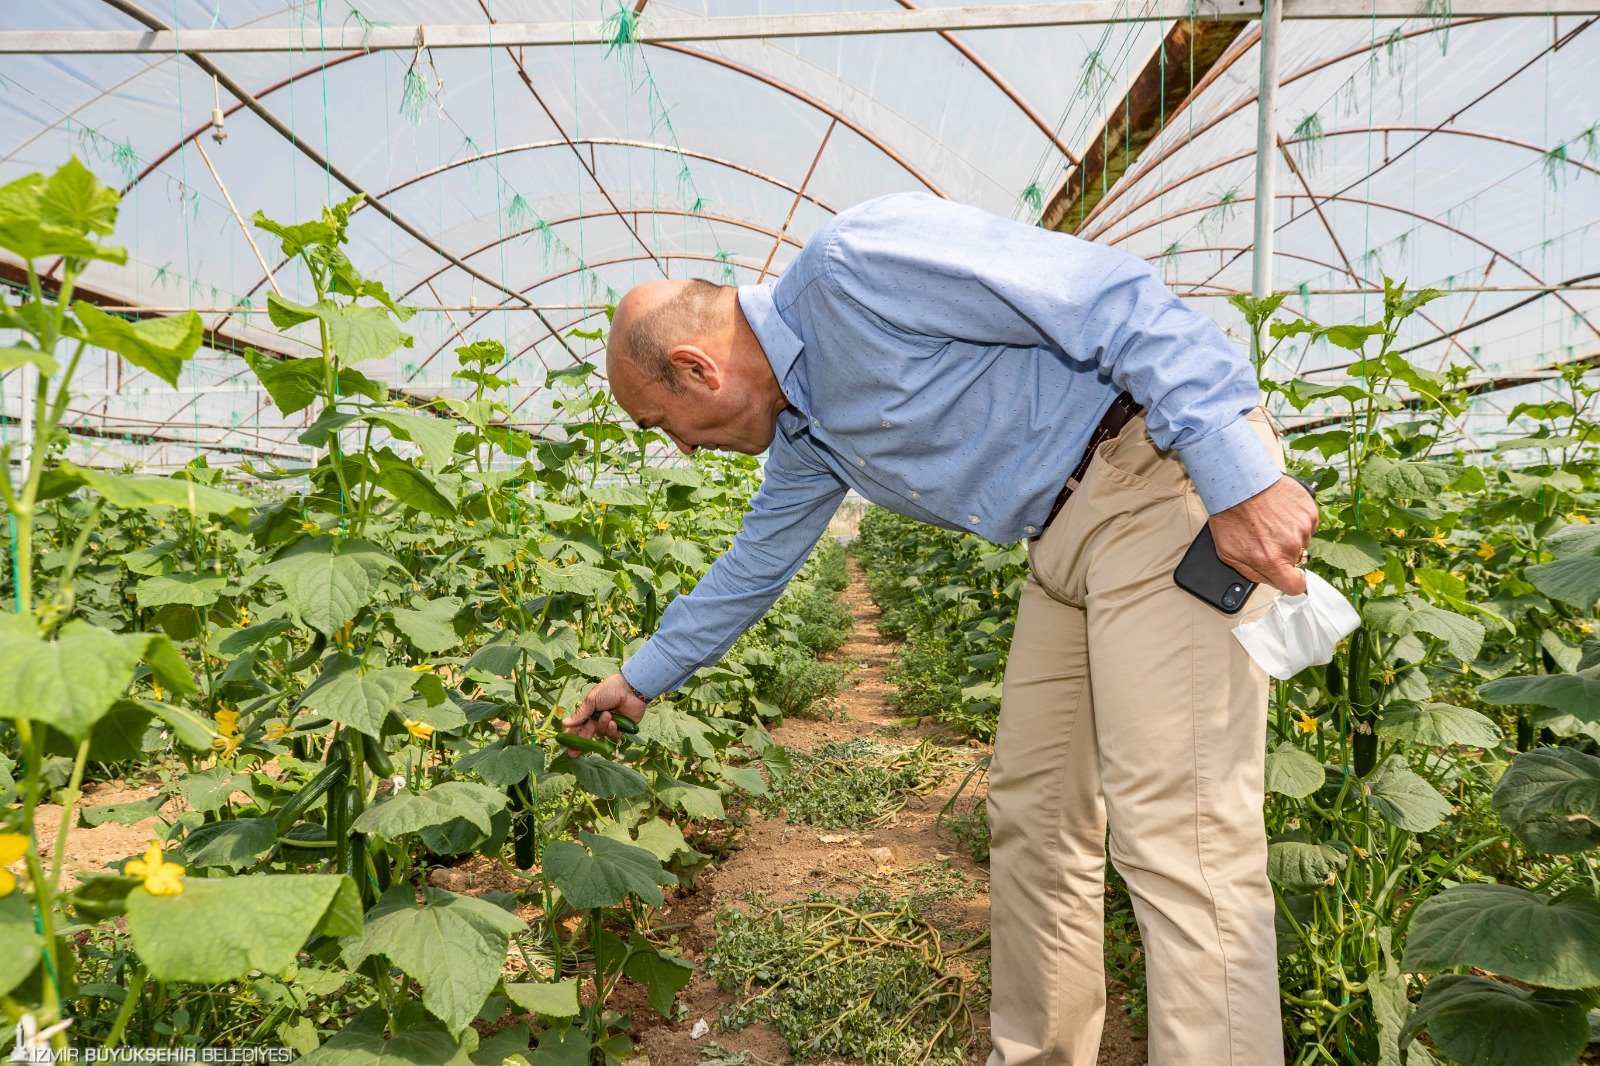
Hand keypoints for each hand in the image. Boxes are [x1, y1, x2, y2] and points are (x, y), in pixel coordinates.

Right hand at [562, 673, 648, 744]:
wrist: (631, 688)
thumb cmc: (611, 690)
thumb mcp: (592, 700)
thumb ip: (580, 714)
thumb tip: (564, 723)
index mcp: (591, 710)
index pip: (579, 724)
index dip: (572, 733)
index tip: (565, 743)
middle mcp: (599, 718)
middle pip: (588, 734)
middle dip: (580, 743)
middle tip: (572, 754)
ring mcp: (611, 724)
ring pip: (600, 733)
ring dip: (602, 725)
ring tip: (608, 714)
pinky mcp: (623, 729)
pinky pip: (613, 736)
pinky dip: (612, 729)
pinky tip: (614, 722)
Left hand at [1207, 475, 1318, 595]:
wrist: (1238, 483)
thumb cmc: (1230, 515)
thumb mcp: (1228, 553)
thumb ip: (1251, 572)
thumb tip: (1269, 580)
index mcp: (1272, 560)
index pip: (1295, 586)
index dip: (1291, 582)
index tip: (1287, 576)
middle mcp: (1291, 546)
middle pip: (1295, 560)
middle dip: (1282, 553)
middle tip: (1265, 537)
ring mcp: (1303, 527)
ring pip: (1301, 540)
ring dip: (1289, 534)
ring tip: (1270, 521)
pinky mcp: (1308, 510)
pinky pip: (1306, 523)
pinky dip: (1295, 519)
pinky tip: (1278, 511)